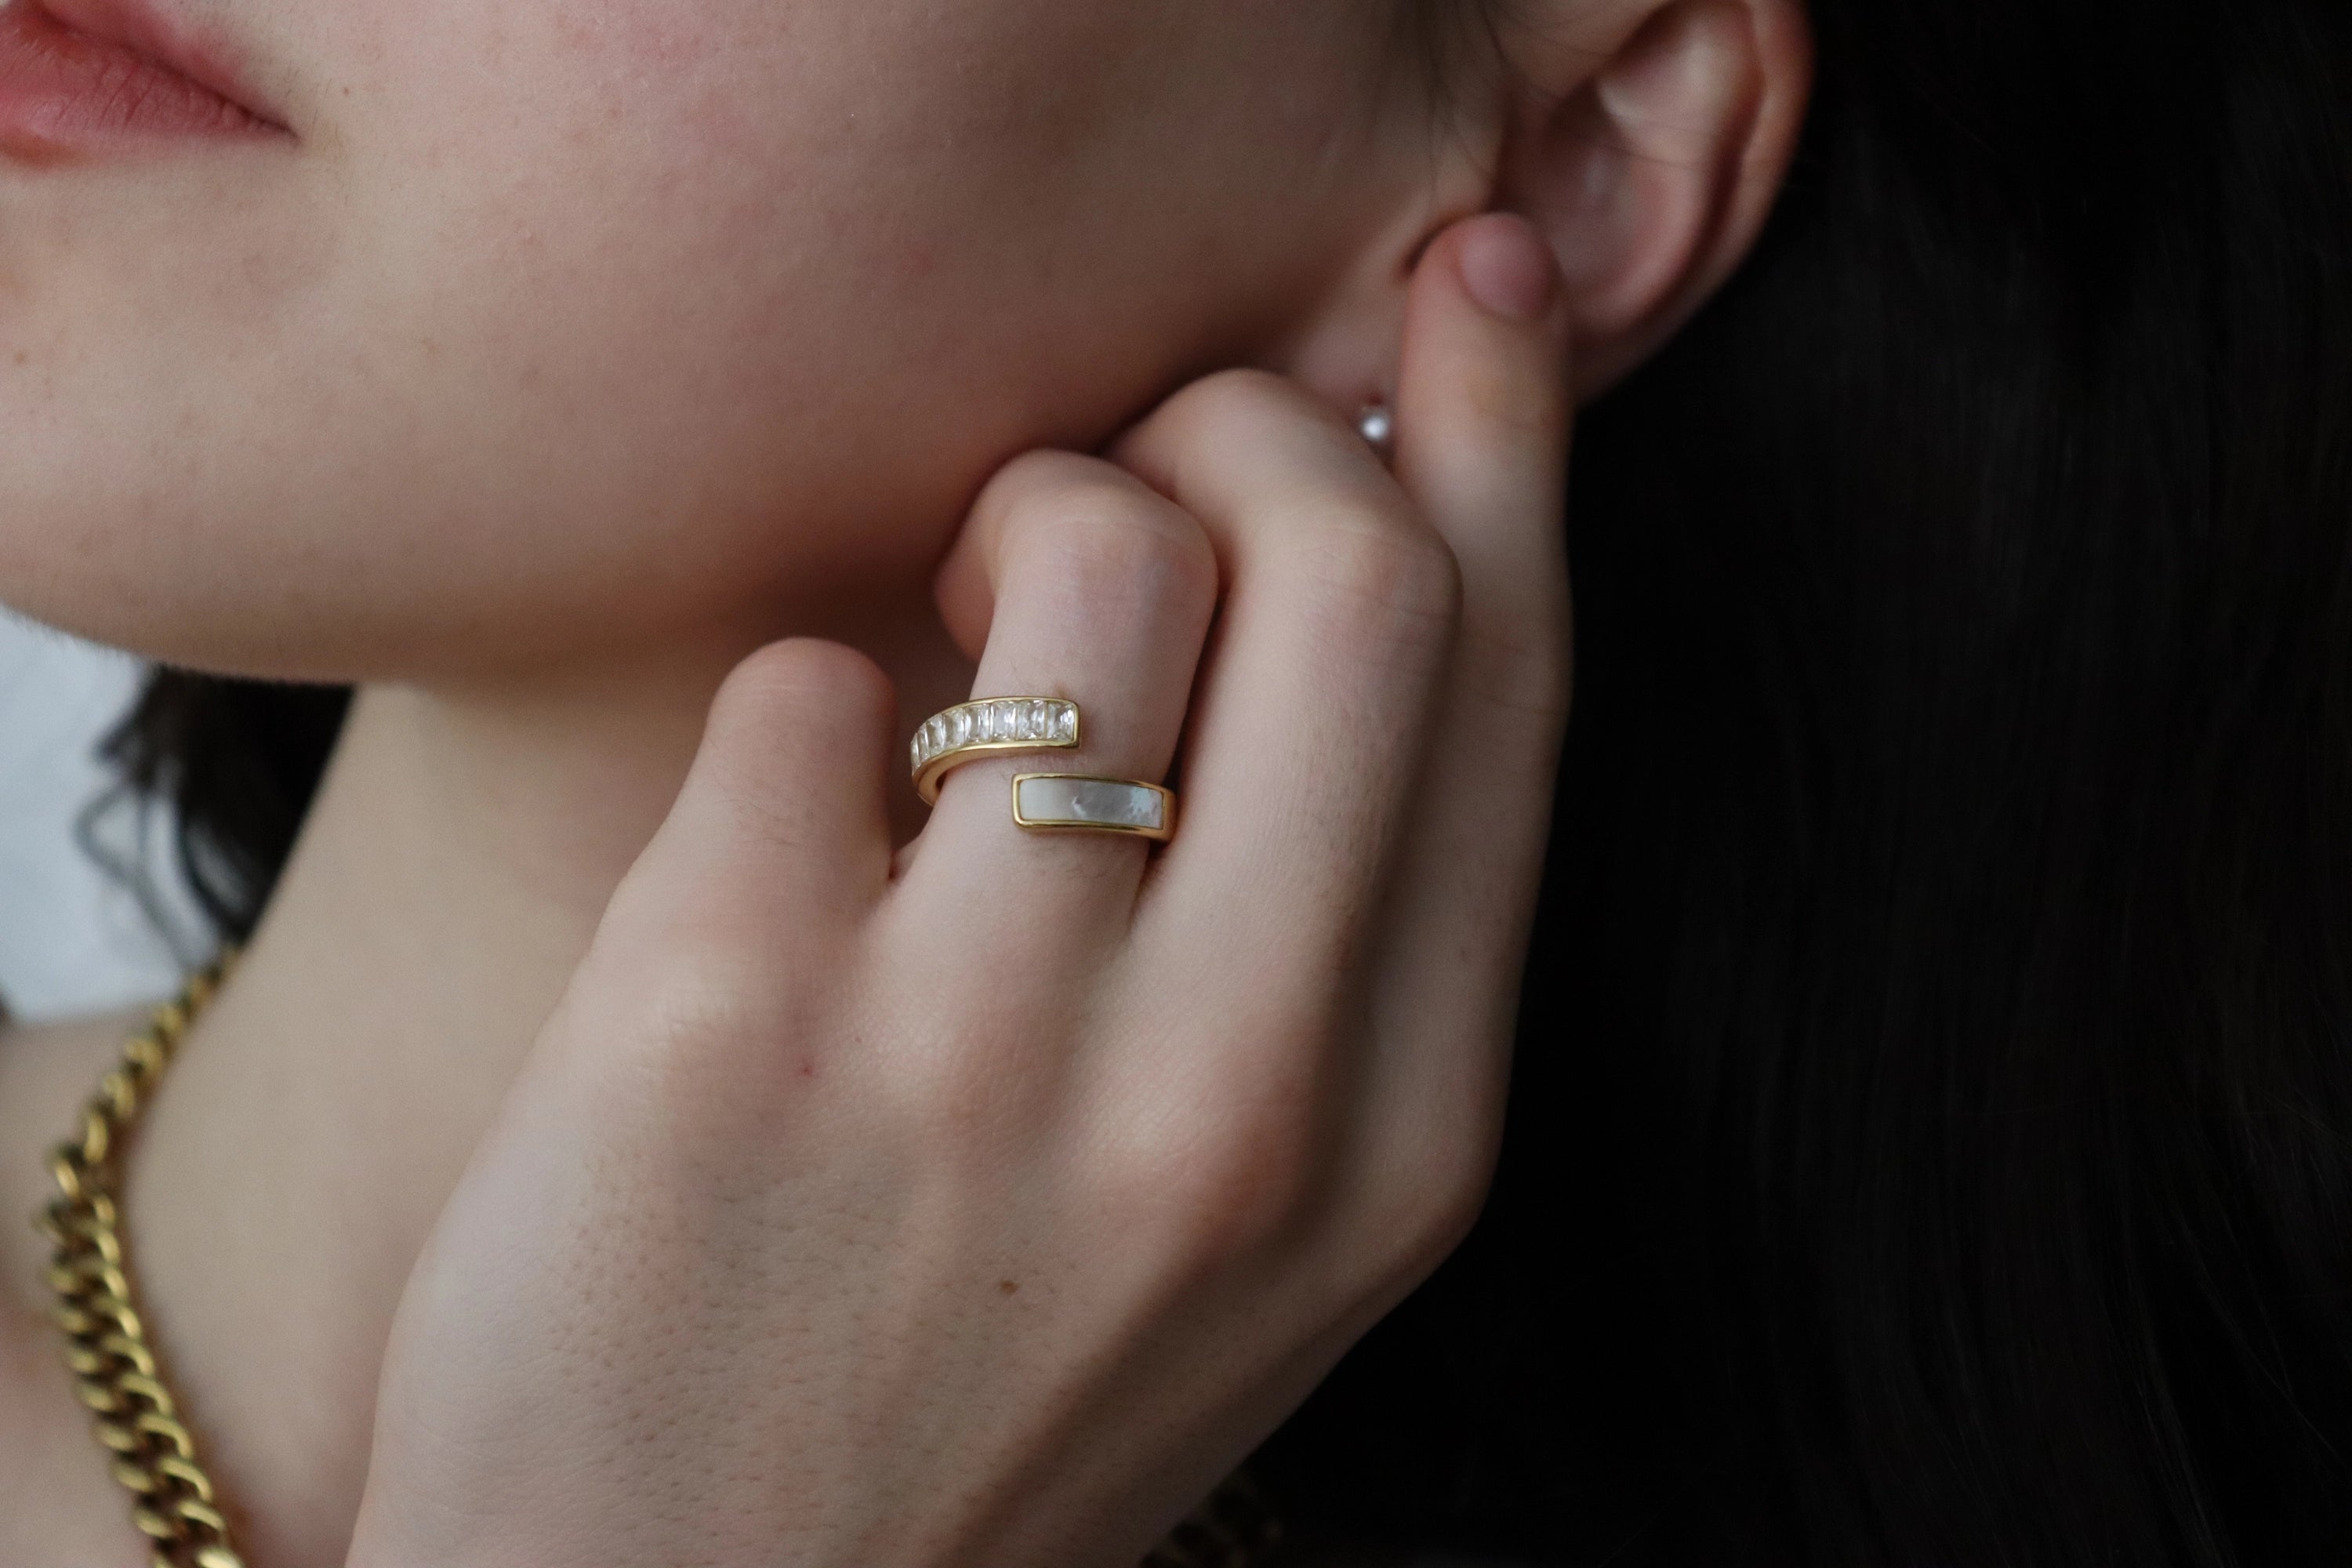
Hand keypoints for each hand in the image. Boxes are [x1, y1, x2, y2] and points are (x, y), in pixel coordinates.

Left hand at [345, 213, 1572, 1567]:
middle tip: (1158, 452)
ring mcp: (971, 1058)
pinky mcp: (716, 1019)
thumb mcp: (1258, 1223)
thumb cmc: (980, 1398)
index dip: (1506, 441)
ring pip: (1082, 557)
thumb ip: (1335, 929)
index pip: (1510, 688)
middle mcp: (1228, 1091)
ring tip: (956, 617)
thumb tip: (1347, 553)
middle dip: (1258, 420)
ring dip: (1020, 507)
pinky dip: (802, 703)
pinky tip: (781, 843)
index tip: (1473, 286)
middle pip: (1348, 572)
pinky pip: (802, 679)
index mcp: (1395, 1139)